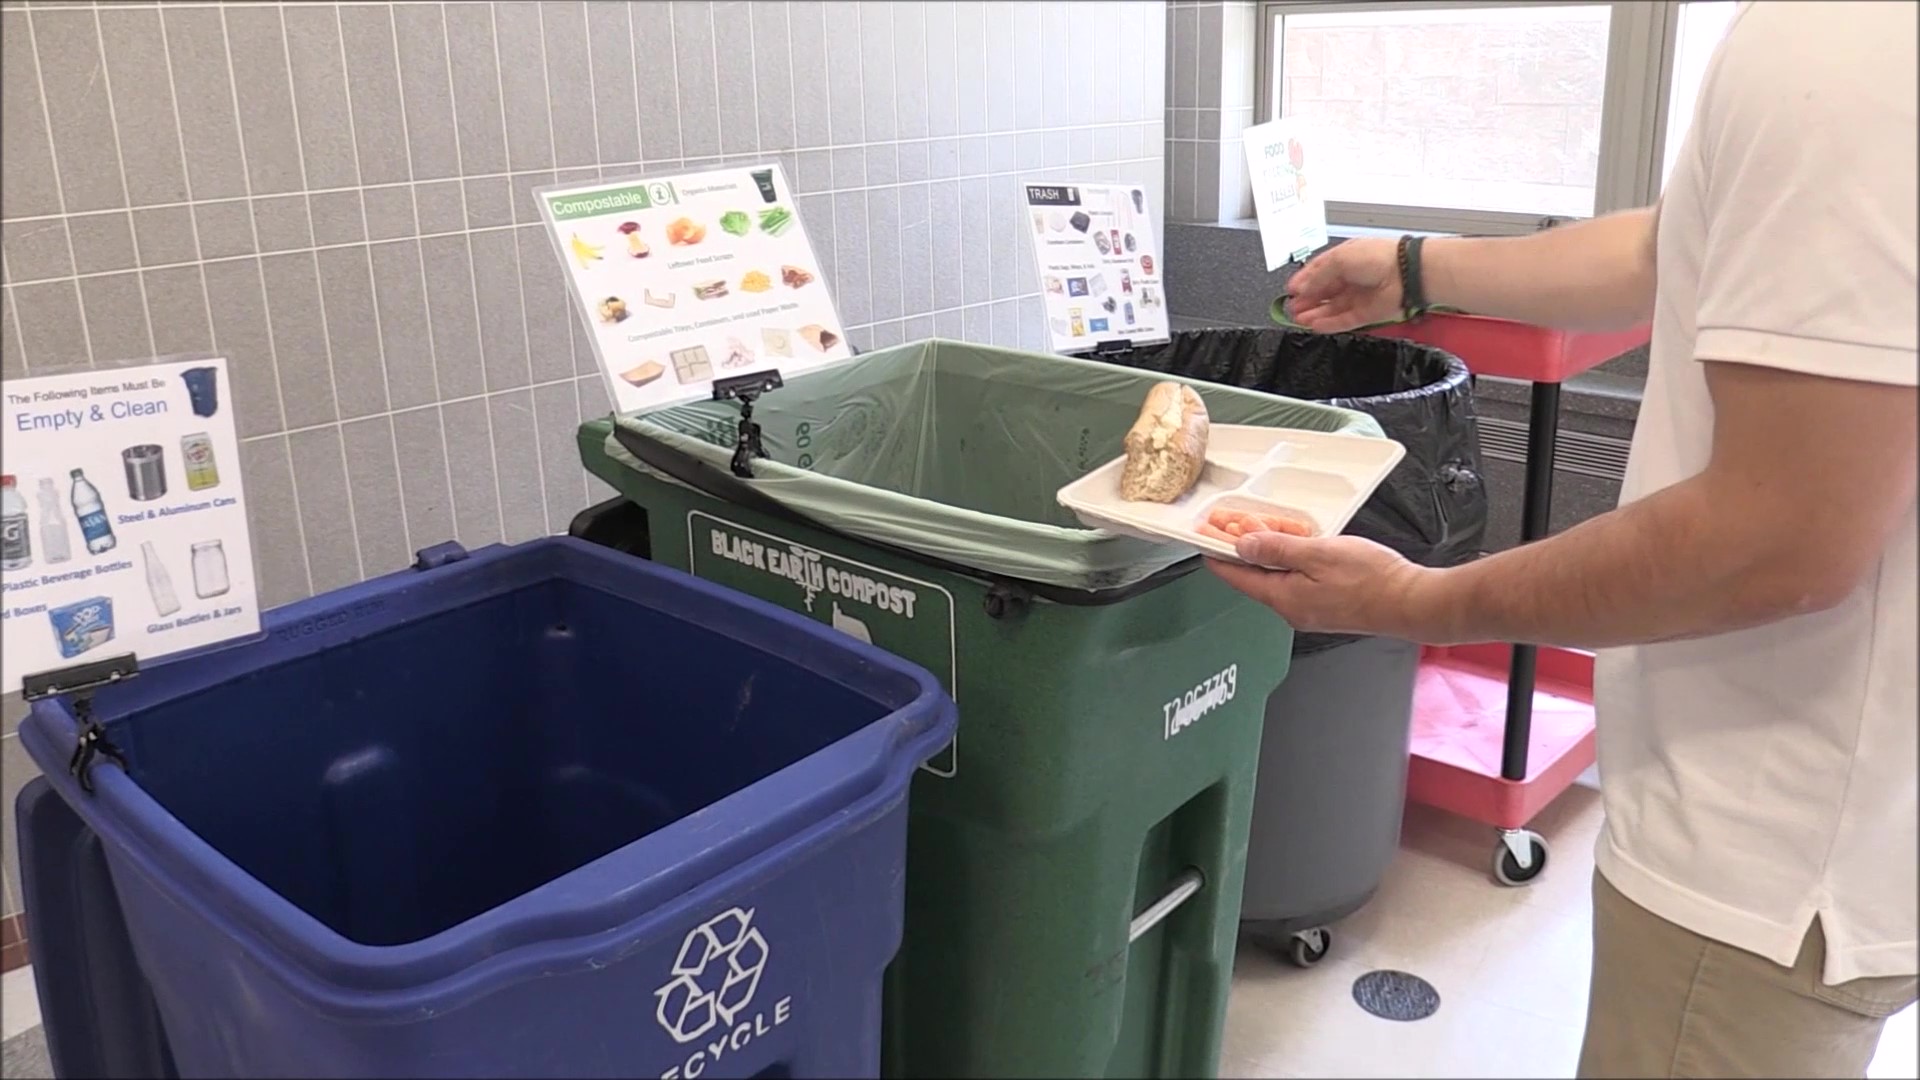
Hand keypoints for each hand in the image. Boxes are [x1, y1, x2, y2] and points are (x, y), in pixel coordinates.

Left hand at [1207, 530, 1445, 640]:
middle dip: (1241, 549)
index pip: (1236, 577)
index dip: (1216, 554)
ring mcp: (1309, 610)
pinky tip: (1298, 545)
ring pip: (1276, 578)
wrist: (1412, 602)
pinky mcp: (1327, 606)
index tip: (1203, 536)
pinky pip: (1296, 581)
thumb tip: (1242, 546)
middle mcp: (1292, 609)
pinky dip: (1289, 561)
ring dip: (1267, 553)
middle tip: (1233, 524)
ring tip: (1264, 528)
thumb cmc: (1373, 580)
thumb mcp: (1317, 553)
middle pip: (1254, 577)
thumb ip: (1277, 549)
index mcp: (1283, 598)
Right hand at [1285, 238, 1403, 331]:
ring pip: (1331, 308)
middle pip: (1323, 292)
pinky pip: (1343, 321)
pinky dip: (1329, 324)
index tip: (1290, 291)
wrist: (1405, 273)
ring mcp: (1358, 297)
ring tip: (1298, 320)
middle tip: (1291, 308)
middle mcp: (1351, 278)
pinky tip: (1315, 326)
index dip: (1303, 281)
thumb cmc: (1377, 257)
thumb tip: (1299, 287)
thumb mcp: (1339, 259)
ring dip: (1314, 314)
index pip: (1319, 272)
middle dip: (1306, 300)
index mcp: (1345, 259)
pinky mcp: (1365, 314)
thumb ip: (1317, 275)